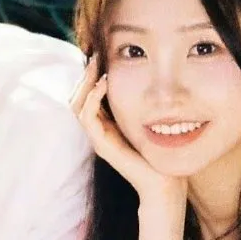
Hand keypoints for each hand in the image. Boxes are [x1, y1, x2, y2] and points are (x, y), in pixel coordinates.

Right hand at [70, 57, 185, 203]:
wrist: (163, 184)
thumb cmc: (160, 154)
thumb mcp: (149, 123)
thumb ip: (141, 107)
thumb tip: (146, 81)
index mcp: (105, 125)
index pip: (86, 96)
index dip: (90, 77)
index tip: (101, 57)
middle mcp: (97, 131)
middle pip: (77, 98)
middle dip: (84, 76)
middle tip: (95, 55)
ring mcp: (97, 138)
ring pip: (76, 105)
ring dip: (85, 83)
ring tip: (96, 66)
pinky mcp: (102, 144)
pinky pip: (87, 117)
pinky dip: (92, 98)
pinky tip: (104, 84)